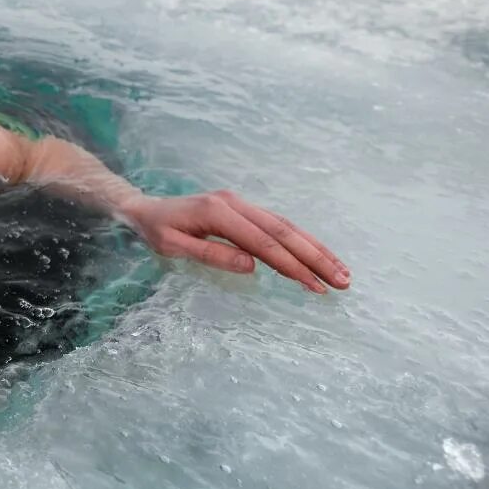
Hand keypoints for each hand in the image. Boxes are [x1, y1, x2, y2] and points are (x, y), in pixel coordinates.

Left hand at [119, 189, 350, 293]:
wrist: (145, 208)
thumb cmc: (155, 230)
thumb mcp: (173, 246)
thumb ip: (211, 254)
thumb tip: (252, 266)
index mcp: (218, 212)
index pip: (263, 243)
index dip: (291, 265)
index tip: (315, 285)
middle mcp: (235, 203)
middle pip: (283, 231)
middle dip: (316, 257)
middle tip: (344, 281)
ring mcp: (242, 204)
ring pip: (286, 226)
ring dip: (316, 249)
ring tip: (343, 273)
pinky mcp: (244, 209)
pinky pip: (278, 226)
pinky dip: (301, 242)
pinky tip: (318, 257)